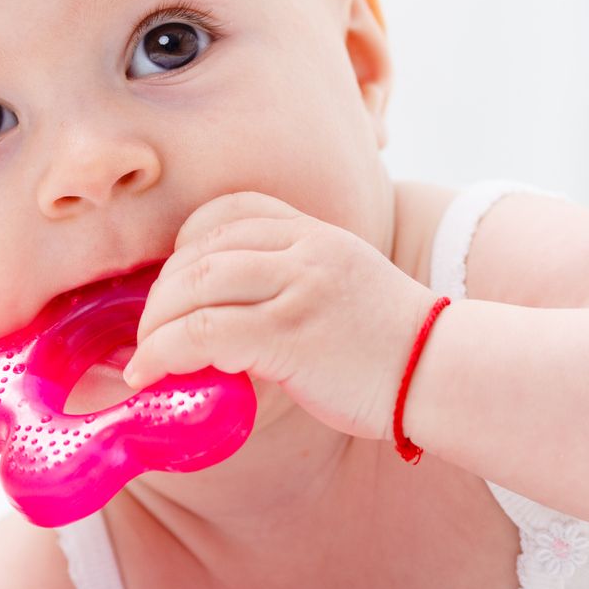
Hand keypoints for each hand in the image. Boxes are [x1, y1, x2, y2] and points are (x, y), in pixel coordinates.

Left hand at [123, 191, 441, 440]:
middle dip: (159, 297)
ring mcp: (297, 287)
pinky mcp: (289, 333)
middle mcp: (304, 249)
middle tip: (148, 335)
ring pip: (192, 289)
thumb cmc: (391, 350)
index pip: (228, 212)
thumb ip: (291, 288)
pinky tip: (150, 375)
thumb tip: (224, 329)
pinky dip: (163, 354)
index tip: (173, 290)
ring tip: (144, 360)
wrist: (444, 373)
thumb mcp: (342, 291)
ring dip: (153, 328)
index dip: (184, 248)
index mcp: (315, 233)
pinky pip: (202, 334)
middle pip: (199, 252)